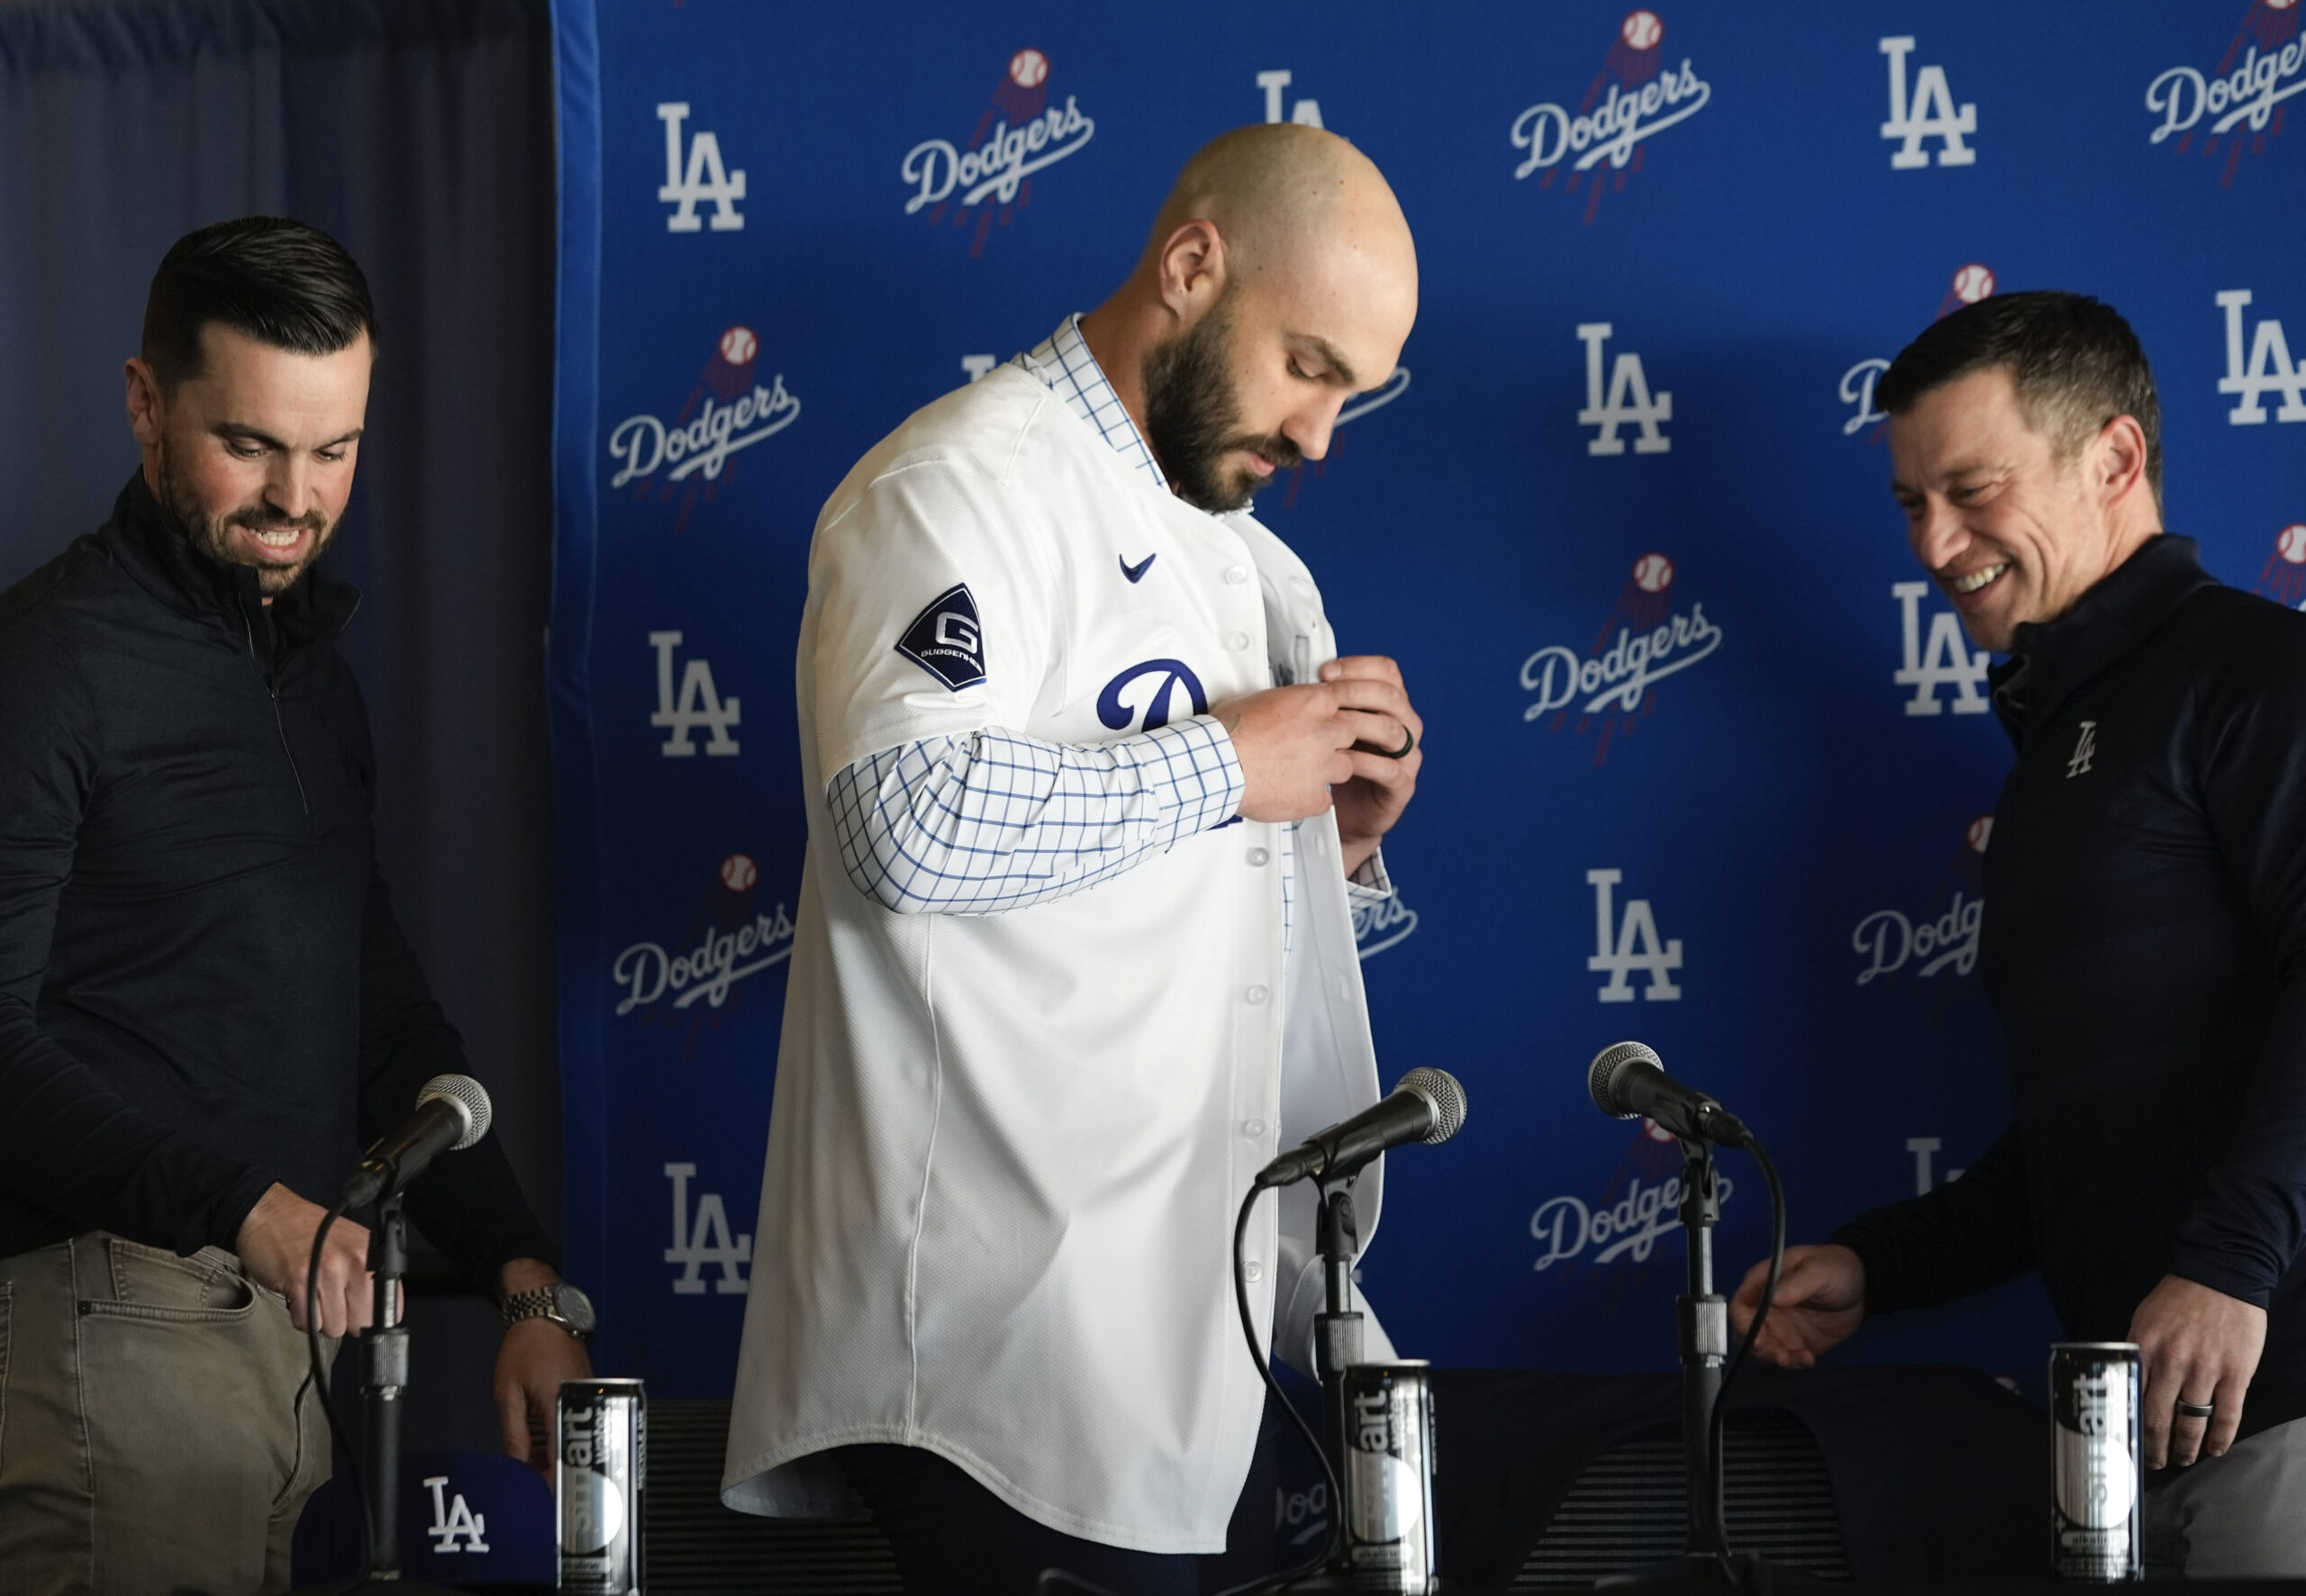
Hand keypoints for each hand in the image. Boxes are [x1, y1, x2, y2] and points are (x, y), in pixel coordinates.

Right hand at [235, 1182, 373, 1336]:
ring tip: (312, 1294)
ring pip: (333, 1327)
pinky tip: (298, 1295)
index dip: (373, 1317)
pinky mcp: (299, 1281)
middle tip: (329, 1299)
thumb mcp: (351, 1246)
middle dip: (343, 1319)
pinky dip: (300, 1317)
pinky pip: (307, 1323)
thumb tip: (378, 1316)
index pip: (390, 1306)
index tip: (360, 1314)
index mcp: (371, 1254)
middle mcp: (354, 1261)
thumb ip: (368, 1277)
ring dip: (319, 1319)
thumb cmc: (309, 1233)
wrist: (271, 1214)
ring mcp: (328, 1271)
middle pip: (360, 1323)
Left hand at [495, 1260, 593, 1474]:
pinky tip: (539, 1447)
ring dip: (554, 1454)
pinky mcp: (584, 1390)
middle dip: (553, 1472)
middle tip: (536, 1491)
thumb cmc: (525, 1348)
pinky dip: (557, 1436)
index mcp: (562, 1403)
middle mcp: (581, 1401)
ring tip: (532, 1472)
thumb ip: (514, 1433)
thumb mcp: (509, 1393)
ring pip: (572, 1435)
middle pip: (572, 1447)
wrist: (545, 1313)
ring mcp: (585, 1395)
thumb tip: (518, 1466)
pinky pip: (572, 1420)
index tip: (547, 1501)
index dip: (556, 1480)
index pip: (565, 1453)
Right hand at [1211, 668, 1416, 825]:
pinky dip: (1313, 798)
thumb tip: (1286, 703)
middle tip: (1345, 743)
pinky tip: (1295, 794)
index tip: (1355, 713)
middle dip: (1354, 738)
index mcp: (1314, 701)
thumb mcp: (1261, 699)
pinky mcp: (1315, 795)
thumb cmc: (1228, 731)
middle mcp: (1325, 731)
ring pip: (1348, 766)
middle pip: (1359, 731)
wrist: (1218, 765)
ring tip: (1307, 771)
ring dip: (1332, 769)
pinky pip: (1325, 799)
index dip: (1353, 707)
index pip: (1352, 698)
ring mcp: (1323, 766)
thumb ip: (1288, 702)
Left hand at [1320, 656, 1422, 874]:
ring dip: (1362, 725)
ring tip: (1334, 726)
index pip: (1386, 671)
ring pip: (1396, 730)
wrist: (1344, 814)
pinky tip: (1343, 760)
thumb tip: (1301, 677)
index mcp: (1388, 706)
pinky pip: (1390, 769)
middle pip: (1392, 695)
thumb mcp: (1329, 728)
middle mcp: (1403, 726)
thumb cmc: (1335, 766)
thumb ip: (1328, 703)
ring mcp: (1407, 755)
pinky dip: (1366, 763)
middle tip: (1328, 696)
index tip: (1326, 671)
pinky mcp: (1402, 785)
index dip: (1358, 666)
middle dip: (1357, 691)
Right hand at [1729, 1243, 1865, 1367]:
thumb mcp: (1819, 1270)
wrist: (1862, 1286)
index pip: (1740, 1306)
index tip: (1758, 1339)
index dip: (1743, 1323)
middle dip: (1760, 1348)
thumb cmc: (1835, 1268)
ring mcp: (1780, 1327)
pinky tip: (1810, 1359)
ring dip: (1776, 1358)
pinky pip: (1787, 1357)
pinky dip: (1795, 1363)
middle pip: (1747, 1332)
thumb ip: (1796, 1284)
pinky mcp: (1796, 1342)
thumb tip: (1772, 1297)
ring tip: (1800, 1359)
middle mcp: (1766, 1307)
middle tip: (1781, 1356)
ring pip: (1764, 1349)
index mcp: (1764, 1283)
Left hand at [2131, 1274, 2265, 1468]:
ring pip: (2191, 1421)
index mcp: (2143, 1346)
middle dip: (2154, 1445)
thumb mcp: (2144, 1318)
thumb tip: (2126, 1382)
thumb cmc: (2180, 1298)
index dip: (2128, 1424)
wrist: (2222, 1276)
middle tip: (2153, 1461)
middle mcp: (2171, 1361)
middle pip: (2158, 1416)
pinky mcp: (2235, 1373)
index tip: (2126, 1442)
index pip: (2130, 1395)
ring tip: (2182, 1459)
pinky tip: (2214, 1450)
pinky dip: (2220, 1437)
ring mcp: (2205, 1369)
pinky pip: (2227, 1415)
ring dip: (2186, 1447)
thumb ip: (2137, 1351)